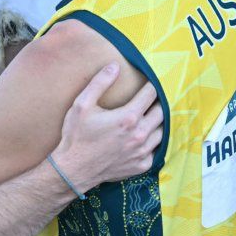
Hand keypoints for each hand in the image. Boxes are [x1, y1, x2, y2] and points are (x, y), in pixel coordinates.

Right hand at [49, 63, 161, 191]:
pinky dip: (152, 142)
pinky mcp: (141, 165)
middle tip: (151, 99)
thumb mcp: (82, 105)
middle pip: (162, 112)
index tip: (151, 82)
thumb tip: (114, 66)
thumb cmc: (76, 136)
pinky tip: (142, 138)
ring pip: (162, 132)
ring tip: (149, 117)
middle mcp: (139, 134)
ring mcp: (142, 151)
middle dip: (158, 103)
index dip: (152, 86)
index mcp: (127, 117)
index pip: (150, 95)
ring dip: (158, 123)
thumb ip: (99, 83)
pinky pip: (156, 150)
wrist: (73, 169)